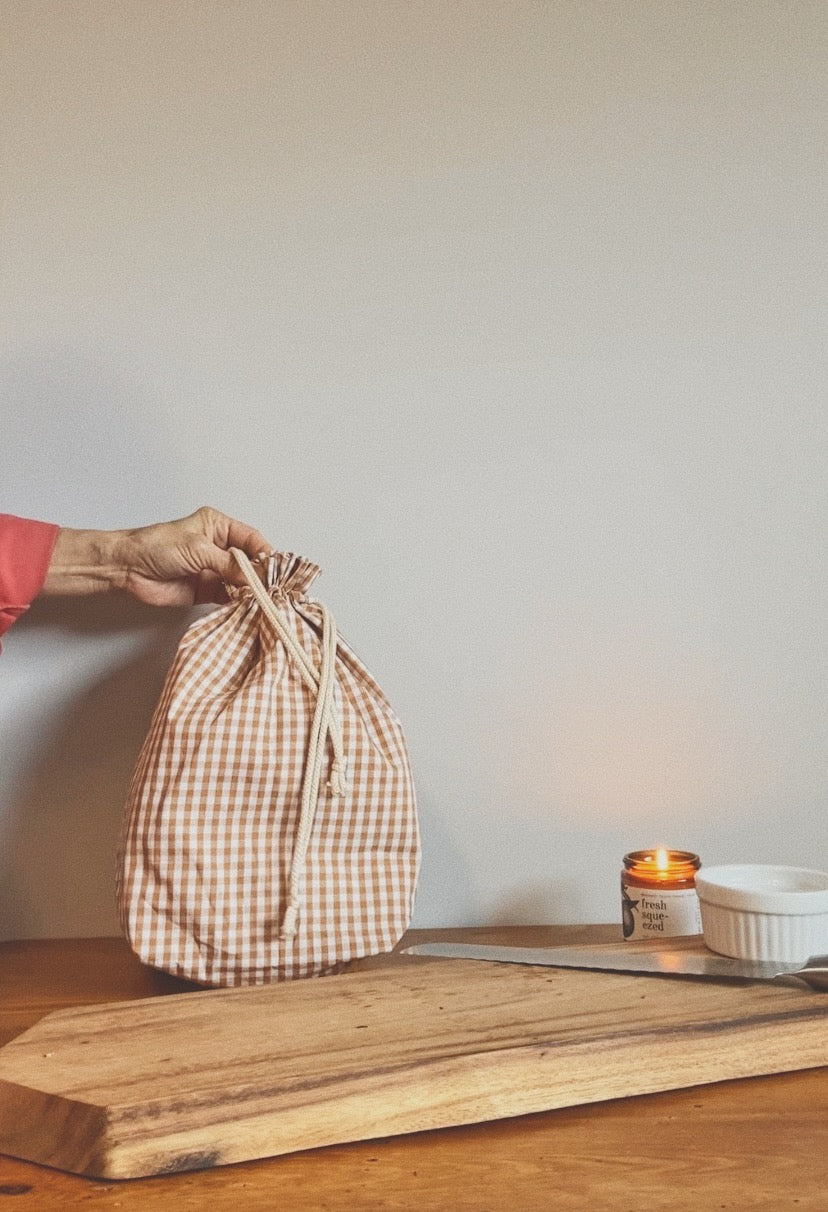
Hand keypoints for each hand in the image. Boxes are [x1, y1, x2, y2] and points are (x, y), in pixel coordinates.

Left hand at [42, 506, 271, 605]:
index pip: (251, 539)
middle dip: (261, 574)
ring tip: (262, 599)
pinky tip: (247, 606)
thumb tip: (254, 576)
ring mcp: (213, 569)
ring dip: (251, 590)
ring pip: (242, 580)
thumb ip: (228, 564)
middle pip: (250, 561)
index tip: (275, 569)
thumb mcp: (197, 550)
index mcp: (218, 527)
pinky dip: (239, 602)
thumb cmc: (155, 547)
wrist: (127, 569)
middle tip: (272, 588)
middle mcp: (219, 547)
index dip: (265, 554)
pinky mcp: (206, 589)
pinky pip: (230, 596)